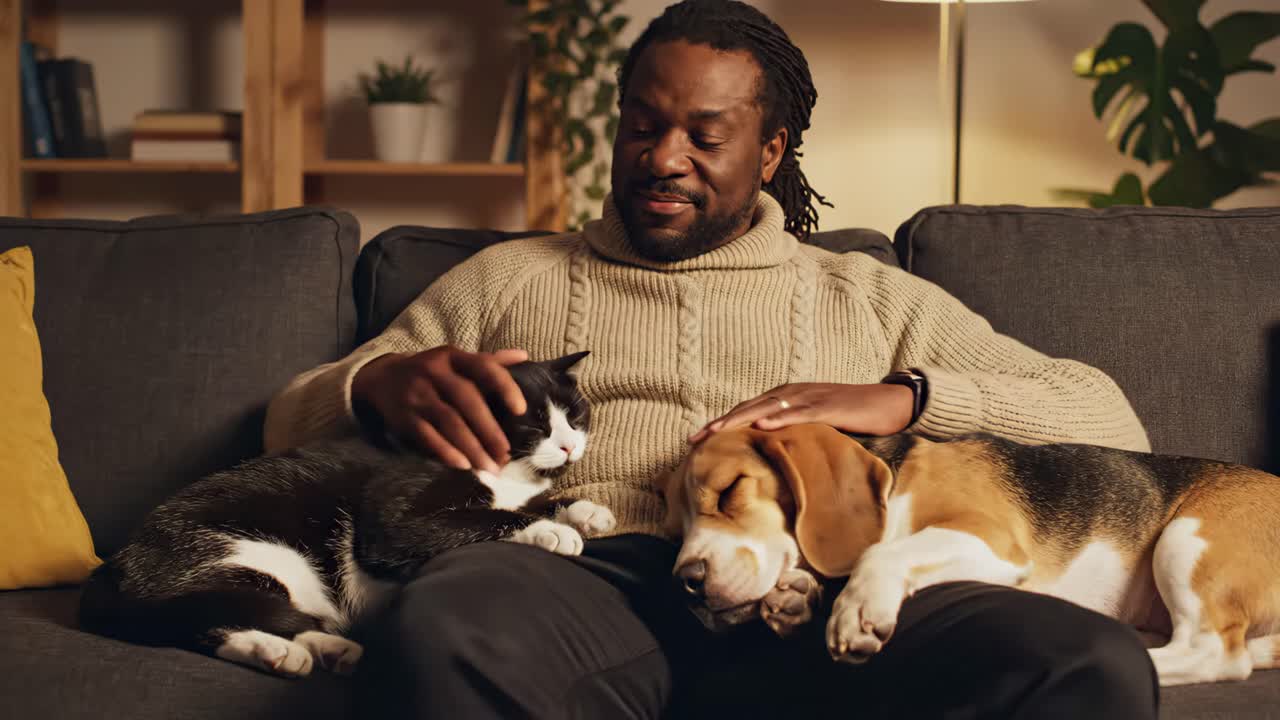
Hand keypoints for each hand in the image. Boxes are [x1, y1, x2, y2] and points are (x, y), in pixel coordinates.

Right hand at [351, 346, 528, 471]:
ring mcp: (418, 394)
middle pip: (467, 400)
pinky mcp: (404, 417)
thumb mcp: (456, 360)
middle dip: (489, 429)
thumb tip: (524, 356)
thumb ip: (488, 361)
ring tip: (489, 467)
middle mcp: (435, 372)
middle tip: (506, 453)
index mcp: (453, 356)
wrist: (382, 377)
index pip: (483, 367)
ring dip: (472, 447)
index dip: (504, 387)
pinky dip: (446, 452)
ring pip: (449, 422)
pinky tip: (463, 466)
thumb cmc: (432, 372)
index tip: (520, 410)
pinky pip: (427, 436)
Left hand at [688, 383, 912, 443]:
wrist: (887, 403)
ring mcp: (808, 397)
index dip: (720, 423)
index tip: (695, 439)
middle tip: (694, 438)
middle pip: (748, 408)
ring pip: (766, 407)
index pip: (746, 410)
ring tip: (716, 431)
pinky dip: (779, 417)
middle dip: (720, 423)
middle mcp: (791, 393)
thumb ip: (792, 435)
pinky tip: (762, 424)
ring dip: (739, 419)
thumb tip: (770, 457)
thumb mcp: (814, 426)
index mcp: (785, 397)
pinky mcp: (827, 406)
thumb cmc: (850, 417)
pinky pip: (799, 412)